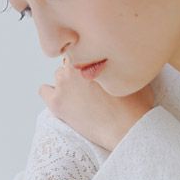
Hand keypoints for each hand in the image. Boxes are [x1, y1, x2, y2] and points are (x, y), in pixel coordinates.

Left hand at [38, 59, 155, 151]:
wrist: (127, 130)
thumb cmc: (135, 105)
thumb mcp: (134, 74)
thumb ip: (122, 61)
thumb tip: (123, 56)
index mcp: (91, 55)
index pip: (83, 49)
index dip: (91, 60)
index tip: (97, 69)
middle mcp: (74, 66)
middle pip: (71, 62)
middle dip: (80, 72)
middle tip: (92, 87)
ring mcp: (63, 84)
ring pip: (59, 76)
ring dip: (68, 83)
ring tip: (82, 98)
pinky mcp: (56, 103)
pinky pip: (44, 91)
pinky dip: (51, 94)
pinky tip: (64, 100)